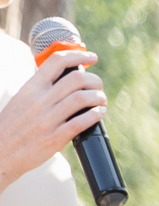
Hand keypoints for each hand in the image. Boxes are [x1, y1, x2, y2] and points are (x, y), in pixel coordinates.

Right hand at [0, 49, 101, 188]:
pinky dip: (95, 115)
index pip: (56, 61)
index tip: (93, 57)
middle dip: (94, 80)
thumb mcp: (22, 99)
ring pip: (82, 98)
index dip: (78, 55)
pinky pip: (80, 122)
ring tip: (101, 100)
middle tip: (99, 86)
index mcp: (31, 87)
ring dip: (98, 97)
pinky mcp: (55, 138)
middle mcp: (40, 100)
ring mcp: (48, 119)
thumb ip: (41, 89)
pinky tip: (100, 113)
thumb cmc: (13, 125)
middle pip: (76, 79)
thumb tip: (63, 81)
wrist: (0, 151)